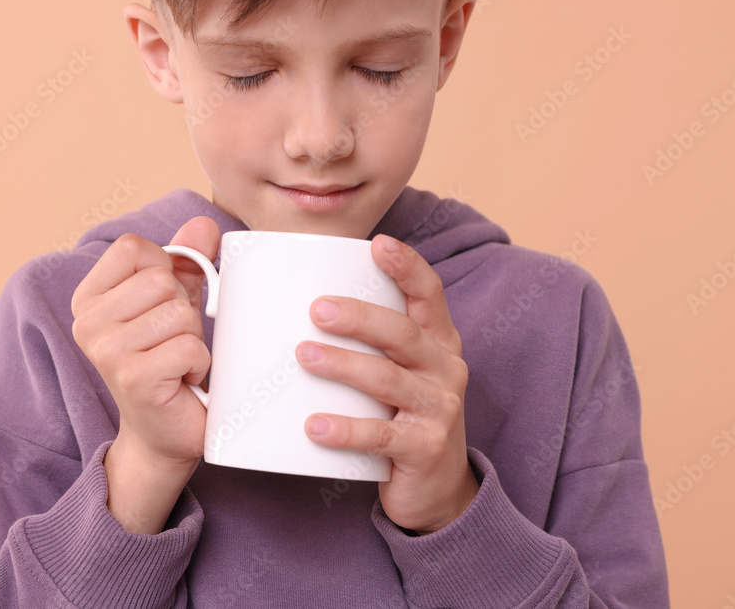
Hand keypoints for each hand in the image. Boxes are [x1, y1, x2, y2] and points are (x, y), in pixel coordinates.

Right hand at [70, 216, 218, 531]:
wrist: (164, 431)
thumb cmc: (168, 361)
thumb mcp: (175, 302)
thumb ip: (186, 261)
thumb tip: (203, 224)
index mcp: (89, 298)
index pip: (134, 247)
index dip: (164, 269)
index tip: (162, 304)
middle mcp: (87, 323)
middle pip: (162, 280)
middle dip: (183, 310)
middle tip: (171, 342)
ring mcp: (106, 351)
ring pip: (180, 313)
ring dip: (192, 339)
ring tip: (176, 362)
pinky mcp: (133, 378)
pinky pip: (190, 346)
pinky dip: (199, 364)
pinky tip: (182, 381)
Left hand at [296, 234, 478, 533]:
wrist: (437, 490)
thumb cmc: (400, 416)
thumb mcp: (396, 373)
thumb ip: (366, 343)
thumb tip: (290, 307)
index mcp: (438, 342)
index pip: (429, 294)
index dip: (408, 267)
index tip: (378, 244)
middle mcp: (445, 369)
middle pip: (403, 333)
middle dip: (360, 317)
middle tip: (316, 308)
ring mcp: (438, 410)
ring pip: (388, 379)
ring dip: (344, 364)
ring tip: (303, 354)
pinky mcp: (424, 449)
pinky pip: (381, 436)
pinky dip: (346, 429)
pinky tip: (313, 426)